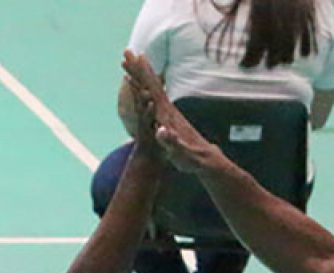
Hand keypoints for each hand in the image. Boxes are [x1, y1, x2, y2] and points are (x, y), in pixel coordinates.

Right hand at [121, 51, 220, 173]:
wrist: (206, 161)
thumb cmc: (191, 158)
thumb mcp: (179, 152)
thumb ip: (170, 141)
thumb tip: (160, 130)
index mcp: (167, 114)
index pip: (152, 89)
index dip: (142, 74)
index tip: (133, 59)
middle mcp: (168, 109)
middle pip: (152, 83)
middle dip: (138, 67)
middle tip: (126, 51)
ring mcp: (169, 112)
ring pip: (153, 87)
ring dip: (141, 73)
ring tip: (132, 60)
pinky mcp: (170, 118)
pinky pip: (155, 97)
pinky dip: (146, 87)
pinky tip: (142, 84)